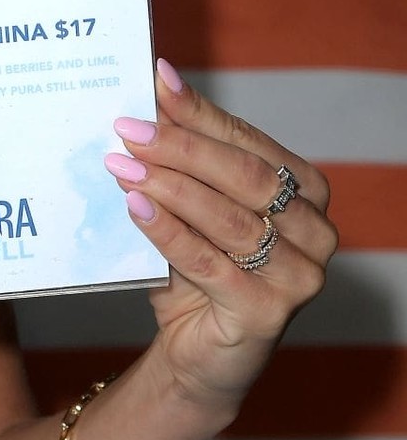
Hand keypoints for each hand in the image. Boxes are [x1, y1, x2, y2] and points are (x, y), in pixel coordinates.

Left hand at [105, 59, 335, 415]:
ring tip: (122, 166)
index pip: (248, 141)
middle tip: (129, 129)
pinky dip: (169, 232)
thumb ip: (183, 159)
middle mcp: (316, 230)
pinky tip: (136, 208)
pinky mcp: (268, 313)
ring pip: (229, 219)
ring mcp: (300, 275)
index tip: (154, 85)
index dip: (199, 113)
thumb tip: (153, 93)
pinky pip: (211, 264)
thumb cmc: (198, 272)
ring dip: (170, 187)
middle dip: (181, 148)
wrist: (198, 354)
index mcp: (306, 191)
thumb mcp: (190, 208)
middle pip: (244, 176)